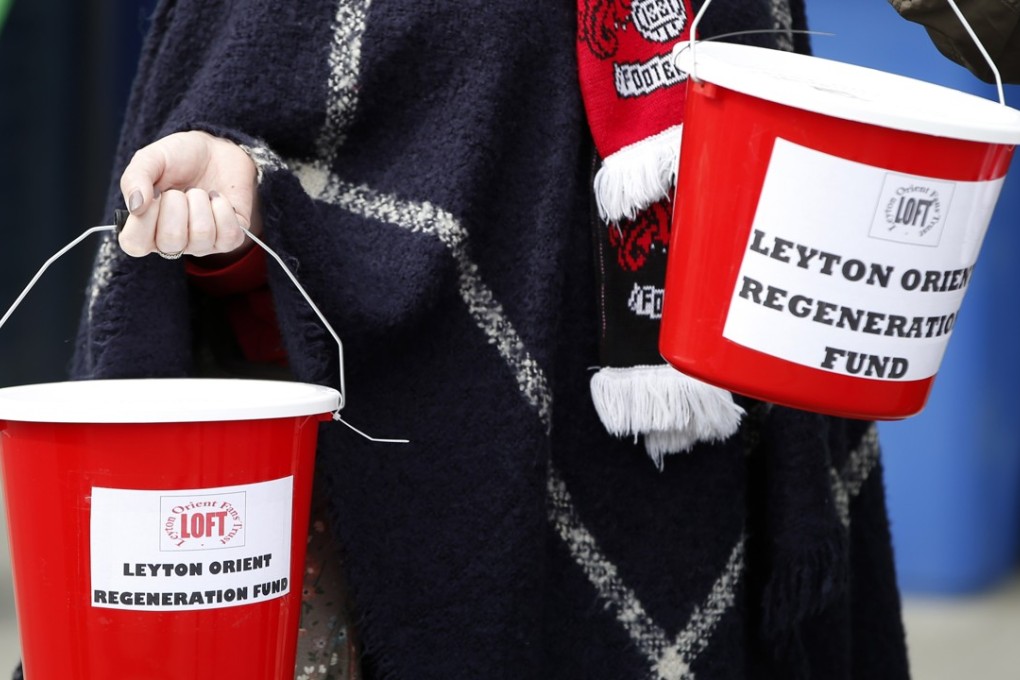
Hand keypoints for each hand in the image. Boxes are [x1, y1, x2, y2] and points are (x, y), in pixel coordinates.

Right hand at [118, 131, 261, 261]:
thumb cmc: (178, 158)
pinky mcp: (229, 239)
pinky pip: (228, 235)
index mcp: (145, 228)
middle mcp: (173, 242)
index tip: (155, 193)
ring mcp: (202, 244)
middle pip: (171, 241)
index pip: (135, 245)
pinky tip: (217, 198)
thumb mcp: (150, 159)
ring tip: (199, 192)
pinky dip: (224, 208)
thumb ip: (134, 179)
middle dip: (176, 204)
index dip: (143, 219)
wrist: (216, 151)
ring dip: (201, 203)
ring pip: (201, 235)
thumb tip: (135, 207)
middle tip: (179, 191)